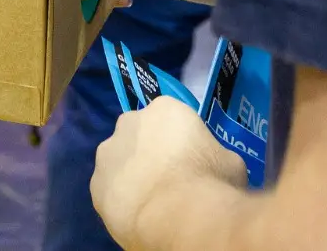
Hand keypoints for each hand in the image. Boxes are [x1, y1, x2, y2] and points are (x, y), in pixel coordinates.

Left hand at [91, 98, 248, 246]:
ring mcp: (108, 153)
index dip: (183, 141)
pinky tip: (138, 214)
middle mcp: (129, 122)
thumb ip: (214, 155)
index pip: (172, 118)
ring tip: (152, 200)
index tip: (192, 161)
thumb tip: (214, 165)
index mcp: (165, 109)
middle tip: (170, 179)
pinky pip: (110, 189)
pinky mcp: (95, 185)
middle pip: (141, 135)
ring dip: (132, 174)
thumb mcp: (230, 162)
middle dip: (151, 152)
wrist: (178, 216)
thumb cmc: (210, 181)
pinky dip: (121, 199)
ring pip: (120, 161)